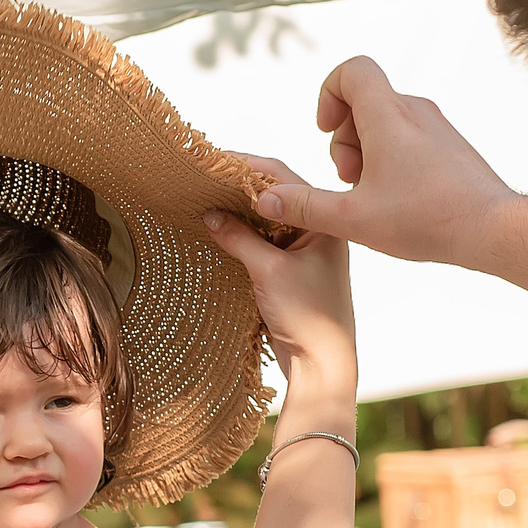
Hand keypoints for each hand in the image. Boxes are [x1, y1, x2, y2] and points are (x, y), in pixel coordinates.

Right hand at [204, 165, 355, 400]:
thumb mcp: (269, 271)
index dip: (245, 166)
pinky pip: (263, 241)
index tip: (211, 162)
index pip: (281, 179)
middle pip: (274, 195)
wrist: (322, 365)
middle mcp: (317, 231)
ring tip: (204, 199)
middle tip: (202, 178)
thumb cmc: (310, 317)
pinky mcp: (291, 270)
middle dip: (238, 186)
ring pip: (266, 218)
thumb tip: (210, 214)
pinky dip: (241, 233)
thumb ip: (239, 238)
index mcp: (325, 222)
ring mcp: (304, 250)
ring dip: (237, 210)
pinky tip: (218, 229)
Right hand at [248, 58, 519, 268]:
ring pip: (387, 120)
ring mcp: (437, 126)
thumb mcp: (353, 219)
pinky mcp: (451, 146)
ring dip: (368, 151)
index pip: (351, 69)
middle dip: (345, 136)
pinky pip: (411, 137)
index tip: (326, 131)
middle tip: (350, 178)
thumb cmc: (428, 220)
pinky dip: (393, 159)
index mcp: (387, 115)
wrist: (494, 228)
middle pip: (364, 99)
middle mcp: (414, 110)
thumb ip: (304, 206)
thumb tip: (266, 197)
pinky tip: (398, 200)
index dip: (328, 94)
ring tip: (372, 194)